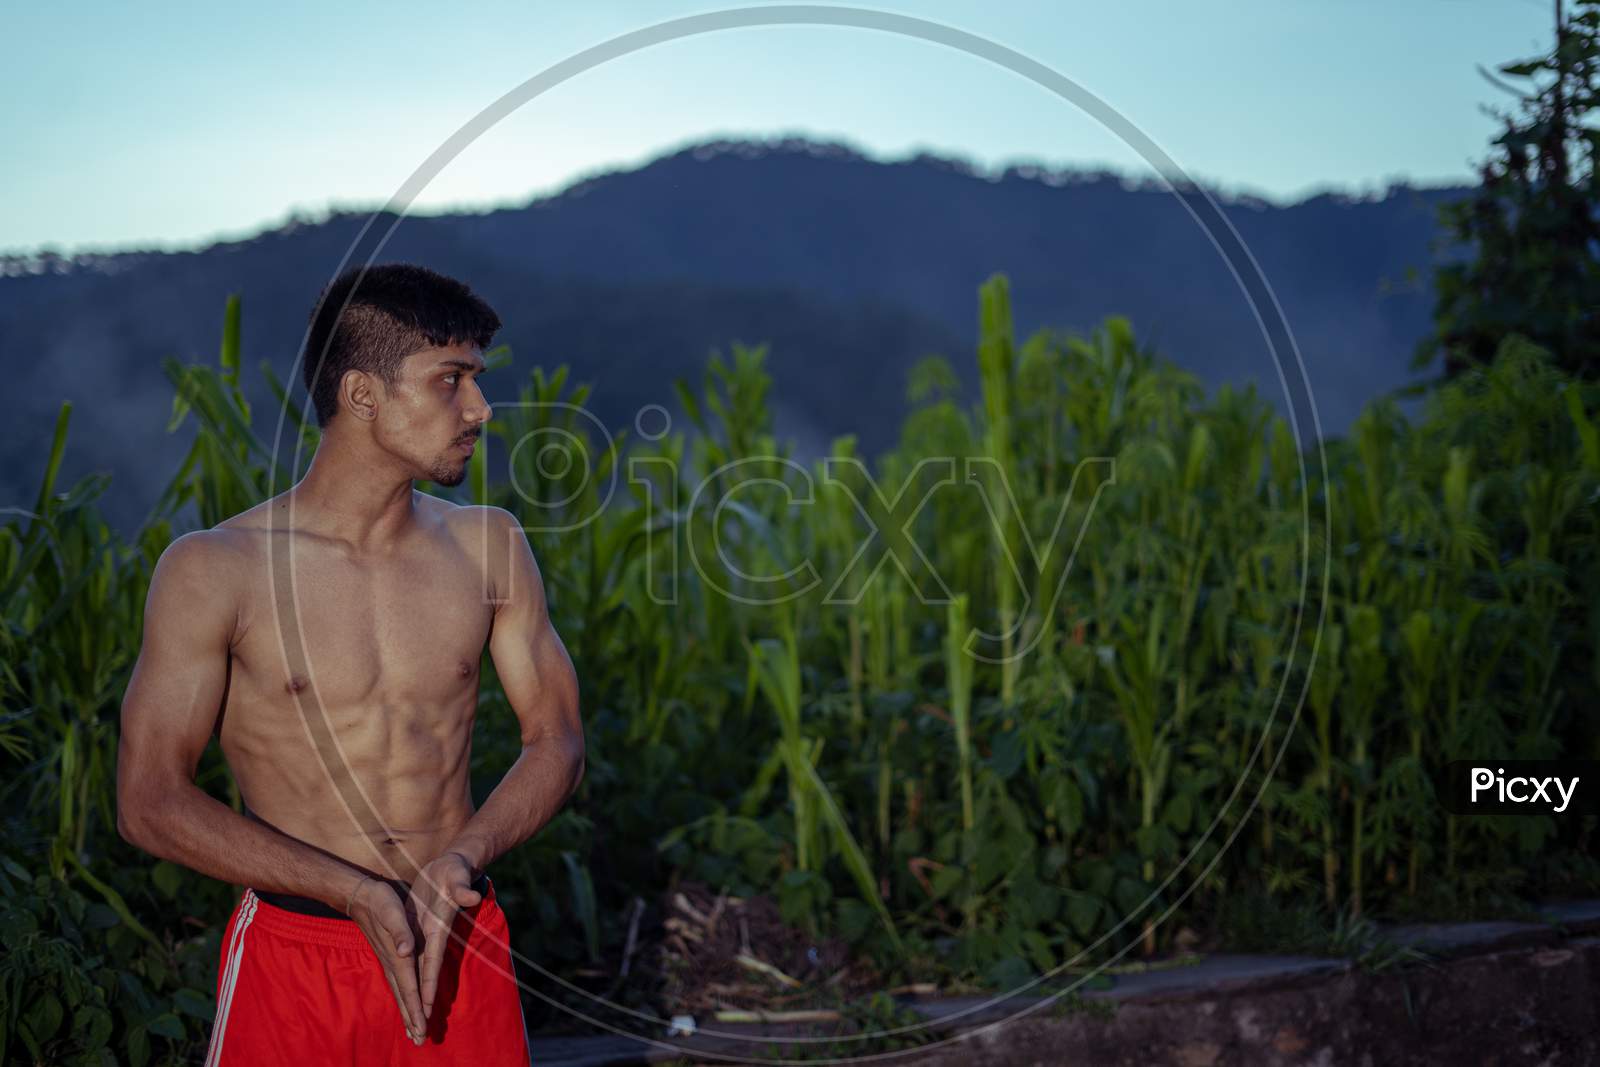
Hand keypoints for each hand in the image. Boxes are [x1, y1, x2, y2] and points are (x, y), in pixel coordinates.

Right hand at [346, 876, 427, 1044]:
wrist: (359, 895)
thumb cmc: (379, 900)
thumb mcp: (392, 910)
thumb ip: (399, 930)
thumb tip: (405, 950)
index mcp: (398, 954)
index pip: (409, 987)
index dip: (416, 1008)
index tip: (421, 1028)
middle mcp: (393, 962)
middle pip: (403, 996)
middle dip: (411, 1019)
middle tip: (419, 1041)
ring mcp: (389, 961)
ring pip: (399, 992)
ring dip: (406, 1013)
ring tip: (412, 1033)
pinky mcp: (388, 956)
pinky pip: (397, 984)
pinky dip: (402, 998)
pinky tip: (404, 1005)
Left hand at [405, 851, 482, 1026]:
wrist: (453, 864)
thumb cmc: (455, 870)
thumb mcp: (457, 876)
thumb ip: (462, 888)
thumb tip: (470, 896)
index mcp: (438, 929)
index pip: (432, 963)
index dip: (429, 985)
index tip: (426, 1009)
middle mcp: (431, 938)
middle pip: (425, 976)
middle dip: (423, 1003)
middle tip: (420, 1032)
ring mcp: (424, 936)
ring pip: (417, 972)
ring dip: (415, 996)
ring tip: (412, 1022)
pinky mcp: (417, 930)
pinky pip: (411, 960)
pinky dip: (409, 978)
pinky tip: (405, 991)